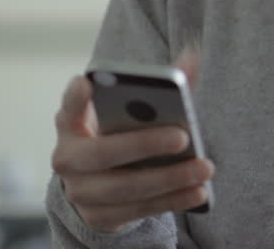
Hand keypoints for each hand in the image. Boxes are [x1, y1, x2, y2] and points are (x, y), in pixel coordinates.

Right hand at [50, 50, 211, 232]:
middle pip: (103, 153)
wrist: (99, 187)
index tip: (86, 82)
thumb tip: (192, 57)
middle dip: (144, 144)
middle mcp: (69, 159)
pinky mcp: (100, 217)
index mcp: (72, 124)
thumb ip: (160, 87)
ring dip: (170, 178)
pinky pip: (140, 209)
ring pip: (127, 186)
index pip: (69, 108)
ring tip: (205, 168)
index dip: (75, 97)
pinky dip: (173, 200)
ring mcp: (81, 192)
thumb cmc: (119, 137)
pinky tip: (199, 192)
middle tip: (183, 136)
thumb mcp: (129, 114)